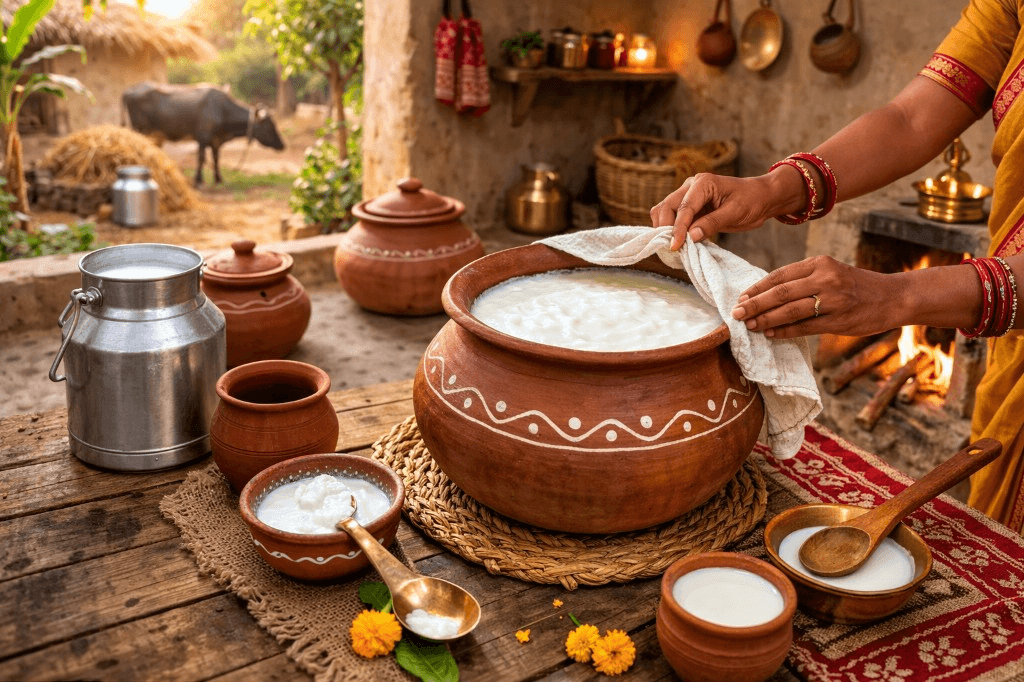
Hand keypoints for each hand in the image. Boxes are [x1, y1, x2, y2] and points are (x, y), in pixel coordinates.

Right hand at [650, 172, 775, 248]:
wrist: (759, 198)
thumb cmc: (751, 201)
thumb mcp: (735, 213)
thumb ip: (713, 223)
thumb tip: (691, 236)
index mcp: (703, 183)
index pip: (684, 207)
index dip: (677, 228)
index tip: (675, 246)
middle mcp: (690, 186)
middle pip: (666, 207)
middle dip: (666, 228)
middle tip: (672, 248)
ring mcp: (687, 196)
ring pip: (663, 211)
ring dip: (664, 229)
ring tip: (674, 246)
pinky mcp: (688, 208)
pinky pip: (672, 218)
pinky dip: (670, 230)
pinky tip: (678, 242)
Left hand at [731, 256, 899, 338]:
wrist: (894, 297)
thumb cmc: (856, 285)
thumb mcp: (830, 272)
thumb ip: (803, 279)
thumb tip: (767, 294)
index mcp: (819, 263)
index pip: (779, 275)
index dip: (757, 288)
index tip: (741, 297)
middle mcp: (825, 278)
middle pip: (780, 292)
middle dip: (754, 304)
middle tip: (736, 314)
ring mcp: (832, 300)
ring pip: (789, 310)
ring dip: (766, 320)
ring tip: (750, 326)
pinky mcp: (839, 320)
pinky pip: (805, 327)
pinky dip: (785, 331)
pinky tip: (771, 334)